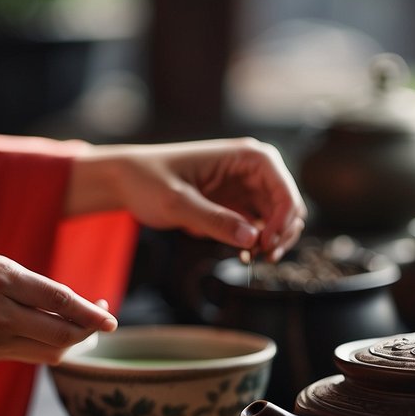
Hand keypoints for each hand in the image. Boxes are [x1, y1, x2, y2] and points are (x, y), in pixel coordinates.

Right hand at [0, 245, 116, 364]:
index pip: (59, 300)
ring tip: (79, 329)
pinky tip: (45, 333)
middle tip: (101, 322)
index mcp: (0, 279)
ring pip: (46, 351)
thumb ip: (25, 281)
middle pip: (60, 334)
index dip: (90, 311)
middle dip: (88, 331)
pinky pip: (23, 355)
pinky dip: (41, 346)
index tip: (110, 318)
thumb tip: (64, 303)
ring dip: (69, 343)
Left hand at [67, 138, 307, 260]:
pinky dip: (257, 242)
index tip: (266, 246)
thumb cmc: (147, 181)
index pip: (284, 189)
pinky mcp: (235, 204)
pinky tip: (243, 254)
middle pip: (289, 205)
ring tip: (252, 258)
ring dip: (273, 240)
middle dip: (283, 232)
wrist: (125, 180)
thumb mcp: (177, 203)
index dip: (284, 220)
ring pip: (279, 218)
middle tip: (263, 257)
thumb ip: (214, 220)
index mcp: (245, 157)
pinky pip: (260, 225)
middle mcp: (252, 170)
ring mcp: (245, 187)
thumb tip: (254, 239)